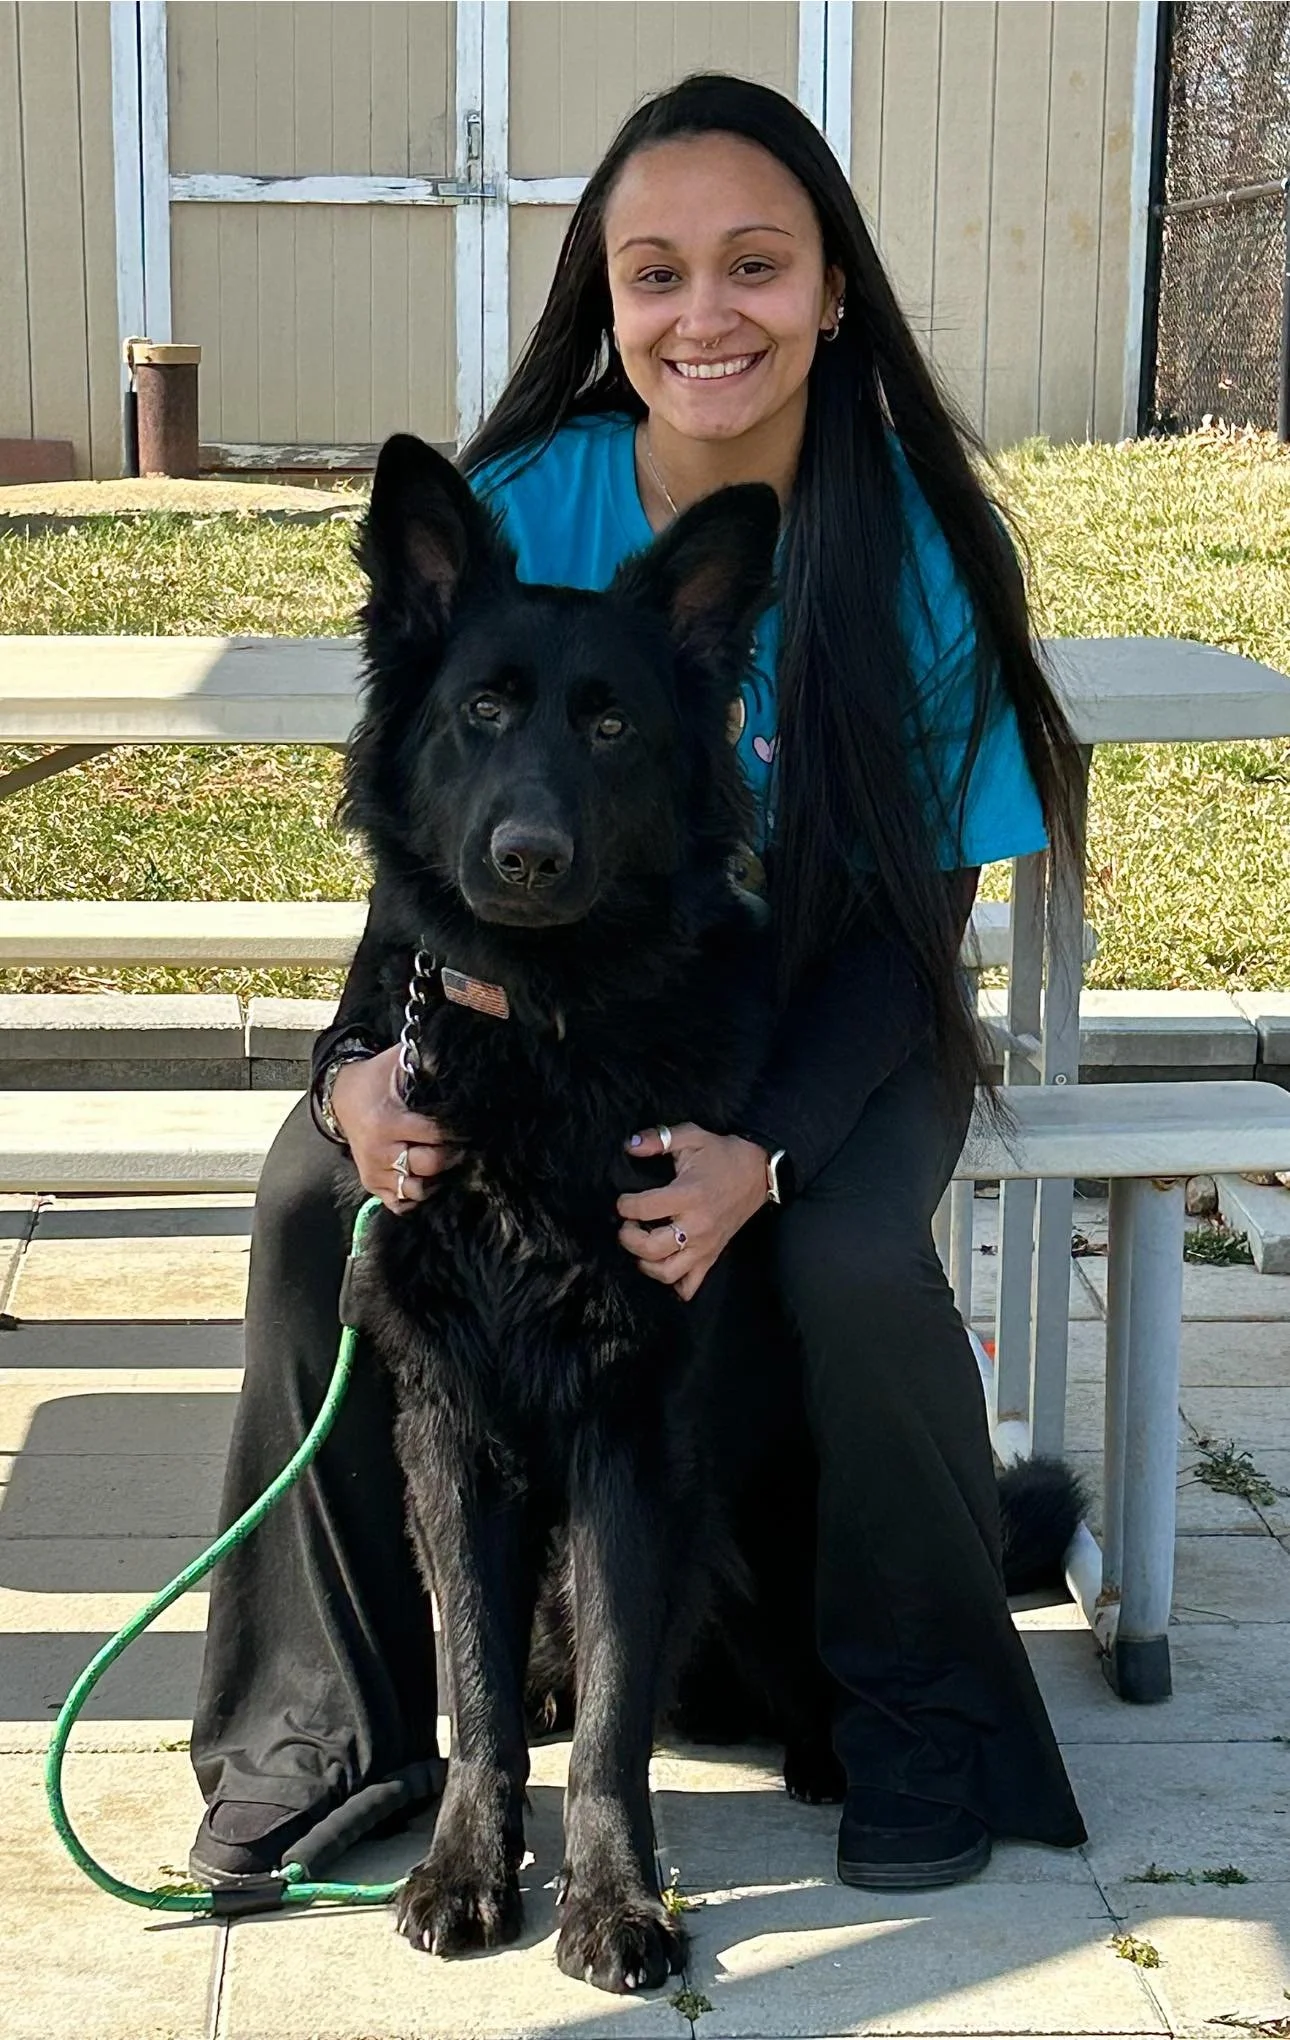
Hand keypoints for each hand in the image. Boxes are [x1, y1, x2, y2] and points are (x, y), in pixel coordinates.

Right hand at [331, 1045, 462, 1214]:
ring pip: (415, 1190)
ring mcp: (374, 1171)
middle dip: (452, 1156)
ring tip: (446, 1164)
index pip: (434, 1135)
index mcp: (388, 1123)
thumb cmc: (376, 1079)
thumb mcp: (397, 1062)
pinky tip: (426, 1180)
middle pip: (428, 1166)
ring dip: (435, 1180)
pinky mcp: (372, 1184)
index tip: (472, 1126)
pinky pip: (399, 1203)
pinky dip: (415, 1197)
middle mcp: (379, 1152)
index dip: (457, 1131)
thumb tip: (455, 1056)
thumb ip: (424, 1060)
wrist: (341, 1097)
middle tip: (464, 1146)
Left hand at [617, 1122, 768, 1301]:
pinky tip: (664, 1266)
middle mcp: (696, 1225)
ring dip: (646, 1263)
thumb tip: (630, 1146)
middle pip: (650, 1248)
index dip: (624, 1205)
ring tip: (642, 1246)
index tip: (623, 1201)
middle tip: (627, 1225)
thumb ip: (659, 1139)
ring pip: (667, 1272)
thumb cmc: (723, 1155)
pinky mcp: (712, 1255)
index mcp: (688, 1195)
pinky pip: (691, 1285)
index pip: (644, 1209)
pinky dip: (674, 1284)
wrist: (759, 1172)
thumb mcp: (692, 1136)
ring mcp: (705, 1245)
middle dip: (628, 1238)